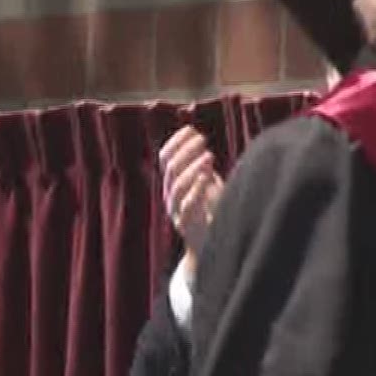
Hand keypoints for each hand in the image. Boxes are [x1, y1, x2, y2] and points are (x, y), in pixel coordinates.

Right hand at [160, 126, 222, 253]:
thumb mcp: (206, 185)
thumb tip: (200, 142)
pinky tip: (207, 177)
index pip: (165, 157)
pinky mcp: (186, 224)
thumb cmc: (210, 212)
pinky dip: (196, 190)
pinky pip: (186, 205)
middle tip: (203, 139)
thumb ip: (202, 168)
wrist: (207, 246)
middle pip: (171, 167)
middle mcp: (170, 194)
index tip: (192, 129)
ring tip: (209, 156)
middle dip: (186, 150)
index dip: (176, 142)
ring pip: (177, 184)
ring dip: (193, 167)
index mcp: (172, 182)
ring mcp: (175, 209)